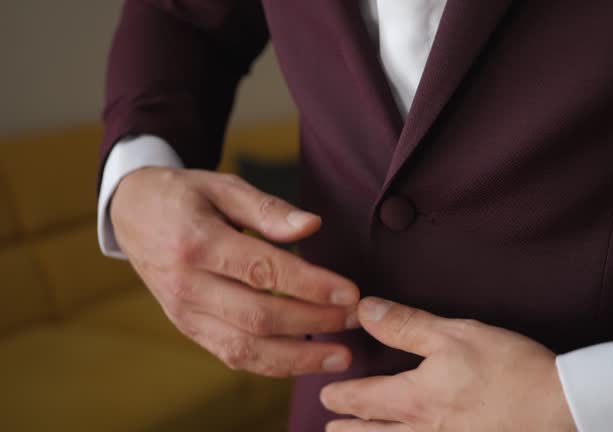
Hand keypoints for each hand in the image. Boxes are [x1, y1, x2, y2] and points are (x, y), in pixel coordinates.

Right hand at [111, 167, 359, 375]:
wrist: (133, 215)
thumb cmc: (185, 196)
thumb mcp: (223, 186)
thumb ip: (268, 209)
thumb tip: (312, 226)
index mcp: (196, 242)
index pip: (262, 271)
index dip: (311, 286)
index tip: (350, 292)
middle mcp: (187, 285)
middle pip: (259, 316)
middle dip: (314, 322)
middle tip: (356, 319)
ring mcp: (184, 313)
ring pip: (245, 348)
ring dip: (298, 357)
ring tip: (341, 356)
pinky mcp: (188, 328)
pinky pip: (232, 356)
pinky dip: (272, 364)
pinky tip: (305, 361)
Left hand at [320, 298, 575, 431]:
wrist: (559, 407)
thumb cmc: (508, 368)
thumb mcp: (455, 335)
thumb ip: (406, 325)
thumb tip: (364, 311)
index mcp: (415, 399)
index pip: (363, 399)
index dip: (341, 396)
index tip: (326, 395)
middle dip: (347, 431)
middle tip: (329, 429)